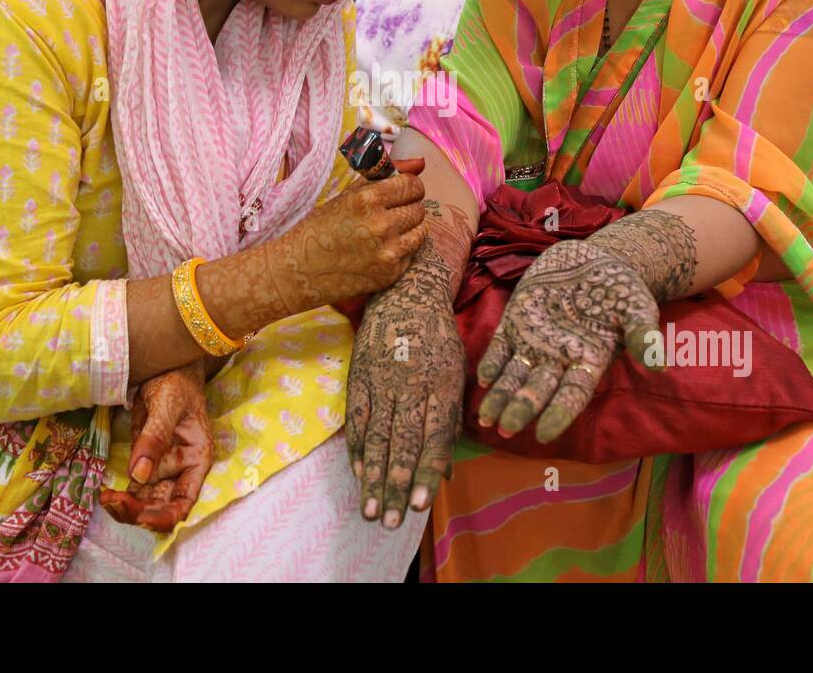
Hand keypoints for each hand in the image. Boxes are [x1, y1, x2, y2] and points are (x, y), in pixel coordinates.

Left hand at [99, 362, 212, 532]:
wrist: (163, 363)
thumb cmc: (176, 379)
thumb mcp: (168, 403)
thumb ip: (155, 437)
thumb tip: (140, 475)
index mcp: (196, 458)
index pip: (185, 501)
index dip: (165, 516)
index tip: (140, 517)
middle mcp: (181, 468)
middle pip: (162, 506)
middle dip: (138, 512)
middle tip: (112, 501)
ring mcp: (161, 466)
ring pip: (146, 501)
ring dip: (126, 507)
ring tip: (105, 498)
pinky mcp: (144, 461)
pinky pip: (134, 487)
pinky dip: (121, 495)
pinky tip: (104, 493)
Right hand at [259, 157, 429, 312]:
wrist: (301, 270)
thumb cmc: (322, 227)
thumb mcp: (348, 195)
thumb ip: (385, 175)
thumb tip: (420, 163)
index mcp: (367, 199)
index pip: (412, 185)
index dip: (409, 186)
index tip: (402, 190)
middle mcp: (381, 225)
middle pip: (418, 208)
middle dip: (408, 207)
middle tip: (388, 212)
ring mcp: (388, 252)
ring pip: (421, 231)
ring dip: (409, 228)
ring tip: (386, 231)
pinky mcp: (390, 274)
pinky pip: (412, 253)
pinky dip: (401, 250)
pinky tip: (379, 249)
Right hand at [346, 255, 464, 528]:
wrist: (406, 292)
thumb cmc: (438, 338)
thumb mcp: (456, 371)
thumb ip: (451, 419)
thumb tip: (449, 470)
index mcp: (442, 385)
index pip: (434, 436)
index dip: (426, 472)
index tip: (418, 504)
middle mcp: (411, 386)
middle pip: (402, 443)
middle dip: (394, 485)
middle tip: (388, 521)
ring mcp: (382, 382)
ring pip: (376, 437)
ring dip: (372, 477)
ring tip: (369, 511)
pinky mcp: (359, 377)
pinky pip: (356, 419)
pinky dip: (355, 449)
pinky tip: (356, 474)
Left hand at [475, 239, 659, 443]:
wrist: (593, 260)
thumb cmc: (620, 289)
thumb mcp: (638, 308)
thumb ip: (644, 336)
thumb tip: (659, 365)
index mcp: (588, 361)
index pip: (572, 395)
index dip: (559, 414)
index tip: (544, 434)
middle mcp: (558, 358)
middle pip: (537, 390)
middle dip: (521, 410)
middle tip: (505, 431)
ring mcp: (534, 341)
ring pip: (514, 375)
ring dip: (499, 397)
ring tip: (484, 419)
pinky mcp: (516, 322)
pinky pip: (500, 347)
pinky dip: (491, 362)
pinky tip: (482, 378)